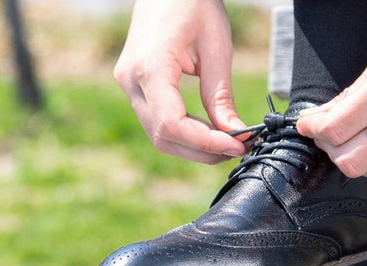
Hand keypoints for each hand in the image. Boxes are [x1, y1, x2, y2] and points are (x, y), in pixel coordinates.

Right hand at [113, 0, 248, 163]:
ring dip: (194, 147)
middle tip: (238, 148)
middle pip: (163, 136)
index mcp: (149, 66)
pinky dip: (184, 134)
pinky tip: (209, 131)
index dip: (205, 143)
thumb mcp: (216, 47)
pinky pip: (157, 122)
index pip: (172, 124)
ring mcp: (128, 84)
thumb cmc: (192, 3)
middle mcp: (131, 80)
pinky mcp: (134, 86)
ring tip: (228, 142)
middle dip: (202, 150)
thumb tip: (235, 135)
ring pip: (159, 135)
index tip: (236, 146)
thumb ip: (221, 96)